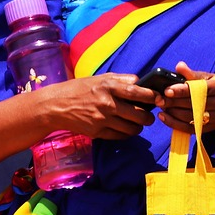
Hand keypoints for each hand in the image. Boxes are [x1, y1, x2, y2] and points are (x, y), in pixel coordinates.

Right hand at [39, 73, 156, 140]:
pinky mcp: (97, 132)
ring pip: (132, 128)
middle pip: (138, 114)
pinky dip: (126, 133)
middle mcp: (106, 103)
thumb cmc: (79, 89)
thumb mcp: (99, 78)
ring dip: (139, 127)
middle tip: (149, 116)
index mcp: (108, 87)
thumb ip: (121, 79)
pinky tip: (125, 128)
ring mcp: (102, 120)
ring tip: (138, 123)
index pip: (137, 92)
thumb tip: (140, 82)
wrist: (56, 106)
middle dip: (148, 117)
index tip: (158, 98)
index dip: (152, 96)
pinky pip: (120, 136)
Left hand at [154, 62, 214, 137]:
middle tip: (159, 99)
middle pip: (195, 104)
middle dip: (175, 102)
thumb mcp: (208, 78)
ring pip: (192, 117)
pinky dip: (175, 124)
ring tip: (161, 106)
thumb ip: (192, 74)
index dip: (183, 90)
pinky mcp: (212, 128)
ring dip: (173, 113)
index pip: (202, 90)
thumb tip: (179, 66)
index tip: (167, 90)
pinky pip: (191, 129)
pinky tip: (164, 117)